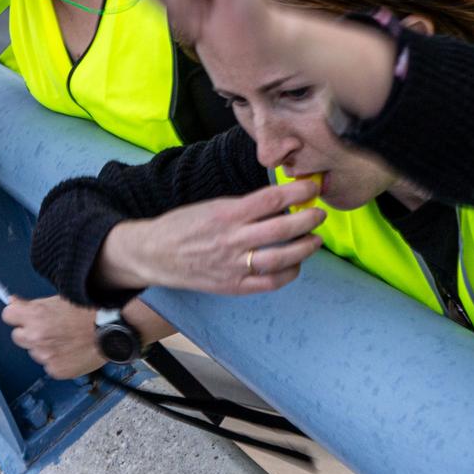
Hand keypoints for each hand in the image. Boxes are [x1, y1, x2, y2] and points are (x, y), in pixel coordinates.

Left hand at [1, 296, 104, 378]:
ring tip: (64, 340)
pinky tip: (70, 351)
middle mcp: (36, 337)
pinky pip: (48, 366)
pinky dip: (56, 360)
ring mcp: (45, 356)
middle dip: (28, 333)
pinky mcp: (56, 370)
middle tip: (47, 329)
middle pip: (17, 337)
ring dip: (43, 348)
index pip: (7, 316)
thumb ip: (32, 304)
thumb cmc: (89, 311)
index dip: (17, 315)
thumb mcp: (58, 299)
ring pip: (34, 352)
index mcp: (34, 316)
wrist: (112, 330)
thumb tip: (13, 302)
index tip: (23, 317)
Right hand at [103, 181, 325, 295]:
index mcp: (226, 213)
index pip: (271, 199)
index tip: (311, 187)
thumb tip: (277, 204)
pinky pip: (270, 282)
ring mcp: (234, 265)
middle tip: (319, 213)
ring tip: (315, 240)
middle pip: (282, 228)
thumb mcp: (210, 206)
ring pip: (281, 257)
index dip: (296, 192)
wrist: (154, 254)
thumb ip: (242, 207)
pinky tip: (295, 264)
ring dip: (304, 248)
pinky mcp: (233, 285)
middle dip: (308, 219)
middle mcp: (232, 239)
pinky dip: (288, 273)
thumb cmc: (181, 226)